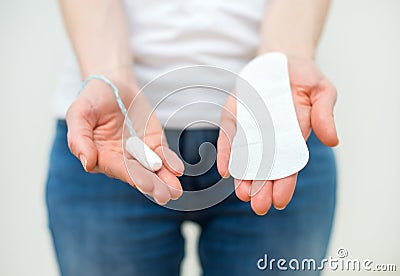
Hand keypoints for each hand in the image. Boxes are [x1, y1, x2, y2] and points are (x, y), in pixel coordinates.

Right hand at [66, 78, 183, 204]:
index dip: (132, 176)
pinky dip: (171, 161)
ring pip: (153, 169)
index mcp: (101, 156)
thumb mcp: (79, 113)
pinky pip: (163, 154)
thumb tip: (87, 163)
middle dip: (152, 185)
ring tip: (176, 191)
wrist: (114, 83)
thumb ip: (79, 138)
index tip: (145, 185)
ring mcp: (139, 152)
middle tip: (166, 196)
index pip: (118, 169)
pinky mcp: (153, 143)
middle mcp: (121, 158)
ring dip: (165, 180)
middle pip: (139, 174)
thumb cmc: (92, 99)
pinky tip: (178, 169)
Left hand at [217, 57, 338, 214]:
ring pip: (245, 158)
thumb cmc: (304, 77)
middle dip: (262, 188)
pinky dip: (227, 153)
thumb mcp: (321, 91)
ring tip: (242, 194)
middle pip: (266, 168)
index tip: (280, 200)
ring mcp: (250, 129)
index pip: (289, 166)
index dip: (285, 183)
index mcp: (293, 137)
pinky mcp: (234, 118)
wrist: (280, 60)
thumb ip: (324, 114)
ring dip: (244, 177)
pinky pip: (229, 138)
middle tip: (258, 206)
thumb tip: (332, 140)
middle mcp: (270, 138)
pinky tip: (225, 169)